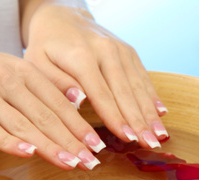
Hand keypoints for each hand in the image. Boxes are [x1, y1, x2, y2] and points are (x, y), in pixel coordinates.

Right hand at [0, 37, 102, 169]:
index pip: (58, 103)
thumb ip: (44, 85)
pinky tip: (29, 154)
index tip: (97, 146)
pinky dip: (10, 142)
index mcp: (24, 71)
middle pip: (45, 116)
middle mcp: (8, 79)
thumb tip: (79, 101)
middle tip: (91, 162)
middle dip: (71, 141)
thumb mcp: (13, 69)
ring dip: (49, 147)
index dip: (79, 126)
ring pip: (23, 125)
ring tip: (70, 164)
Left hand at [22, 1, 168, 149]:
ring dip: (150, 112)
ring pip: (138, 86)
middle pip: (125, 92)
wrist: (61, 16)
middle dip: (139, 121)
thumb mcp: (37, 63)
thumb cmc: (45, 47)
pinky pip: (143, 76)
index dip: (115, 118)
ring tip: (159, 135)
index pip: (101, 94)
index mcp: (81, 56)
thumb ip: (56, 83)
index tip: (127, 138)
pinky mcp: (128, 51)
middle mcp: (105, 51)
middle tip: (149, 144)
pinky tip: (161, 113)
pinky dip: (153, 96)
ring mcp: (120, 50)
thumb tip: (80, 100)